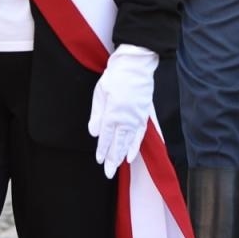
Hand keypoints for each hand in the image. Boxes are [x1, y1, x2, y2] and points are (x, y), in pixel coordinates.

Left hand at [87, 43, 158, 177]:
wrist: (135, 64)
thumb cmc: (116, 76)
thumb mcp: (100, 93)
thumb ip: (97, 115)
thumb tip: (94, 133)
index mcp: (113, 113)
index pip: (106, 137)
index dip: (102, 150)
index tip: (99, 161)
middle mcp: (126, 119)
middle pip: (118, 143)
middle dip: (112, 159)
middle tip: (108, 173)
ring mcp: (136, 118)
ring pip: (129, 142)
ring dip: (123, 155)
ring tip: (117, 166)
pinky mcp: (144, 114)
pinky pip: (140, 135)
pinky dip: (136, 146)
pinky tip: (132, 155)